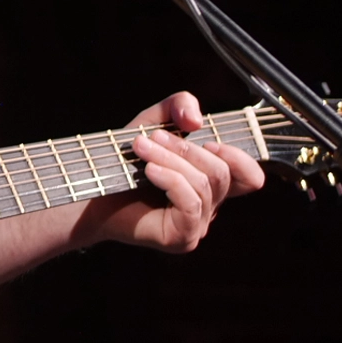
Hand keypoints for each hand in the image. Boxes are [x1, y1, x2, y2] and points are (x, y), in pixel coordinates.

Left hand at [81, 91, 266, 251]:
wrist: (91, 193)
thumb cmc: (123, 161)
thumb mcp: (153, 121)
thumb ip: (179, 105)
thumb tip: (197, 120)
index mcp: (210, 184)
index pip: (250, 178)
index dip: (240, 158)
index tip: (208, 141)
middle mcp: (208, 207)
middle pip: (222, 173)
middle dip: (186, 149)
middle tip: (151, 138)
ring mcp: (197, 225)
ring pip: (204, 184)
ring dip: (171, 159)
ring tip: (140, 148)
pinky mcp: (181, 237)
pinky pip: (191, 203)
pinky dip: (171, 180)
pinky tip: (149, 170)